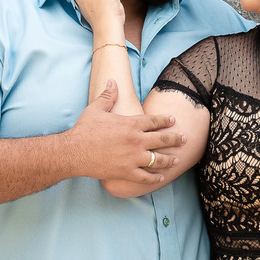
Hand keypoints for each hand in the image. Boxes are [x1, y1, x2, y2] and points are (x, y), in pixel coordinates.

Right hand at [67, 80, 184, 183]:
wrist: (75, 151)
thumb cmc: (84, 129)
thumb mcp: (96, 109)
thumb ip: (108, 96)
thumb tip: (112, 82)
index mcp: (130, 124)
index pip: (154, 121)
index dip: (165, 120)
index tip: (173, 120)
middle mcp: (136, 140)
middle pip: (162, 139)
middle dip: (175, 139)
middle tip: (185, 138)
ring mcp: (133, 158)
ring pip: (158, 159)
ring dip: (168, 159)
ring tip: (176, 160)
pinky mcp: (127, 172)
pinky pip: (145, 176)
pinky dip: (155, 178)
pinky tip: (161, 177)